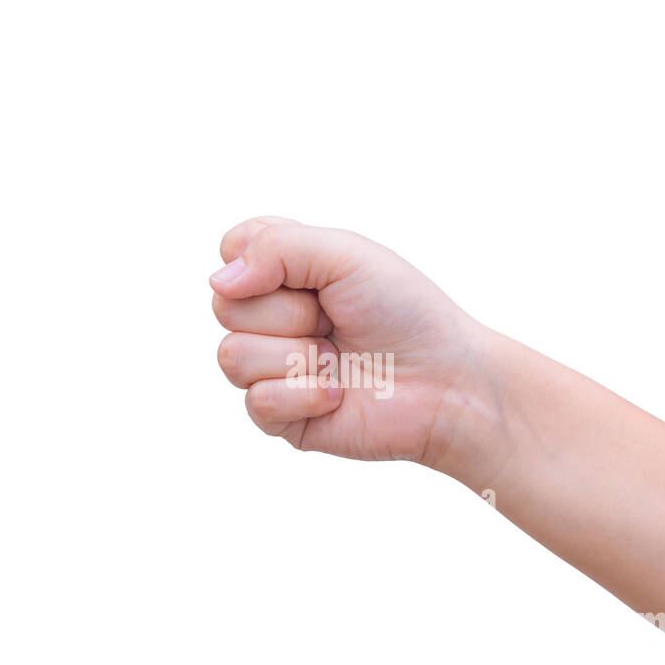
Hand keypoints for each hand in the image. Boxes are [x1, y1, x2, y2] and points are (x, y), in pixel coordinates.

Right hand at [211, 217, 483, 463]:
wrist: (445, 382)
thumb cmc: (407, 313)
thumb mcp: (346, 254)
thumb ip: (276, 247)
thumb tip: (218, 282)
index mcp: (286, 272)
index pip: (232, 251)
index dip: (262, 261)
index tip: (312, 273)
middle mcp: (273, 318)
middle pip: (225, 306)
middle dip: (288, 313)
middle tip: (334, 320)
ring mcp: (273, 368)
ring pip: (232, 356)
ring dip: (297, 356)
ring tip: (339, 359)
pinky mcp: (281, 416)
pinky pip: (256, 402)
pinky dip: (303, 395)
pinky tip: (338, 394)